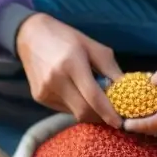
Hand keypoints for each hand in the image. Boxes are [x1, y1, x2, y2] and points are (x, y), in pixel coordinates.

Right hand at [16, 13, 123, 127]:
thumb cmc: (66, 38)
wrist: (30, 35)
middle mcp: (56, 80)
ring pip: (73, 112)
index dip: (108, 112)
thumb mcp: (92, 46)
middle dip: (100, 117)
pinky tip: (78, 95)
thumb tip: (127, 90)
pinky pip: (63, 109)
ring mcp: (45, 90)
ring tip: (96, 102)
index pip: (93, 96)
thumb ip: (110, 69)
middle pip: (83, 111)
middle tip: (112, 116)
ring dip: (88, 111)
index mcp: (72, 64)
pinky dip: (75, 106)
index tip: (120, 122)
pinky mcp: (38, 97)